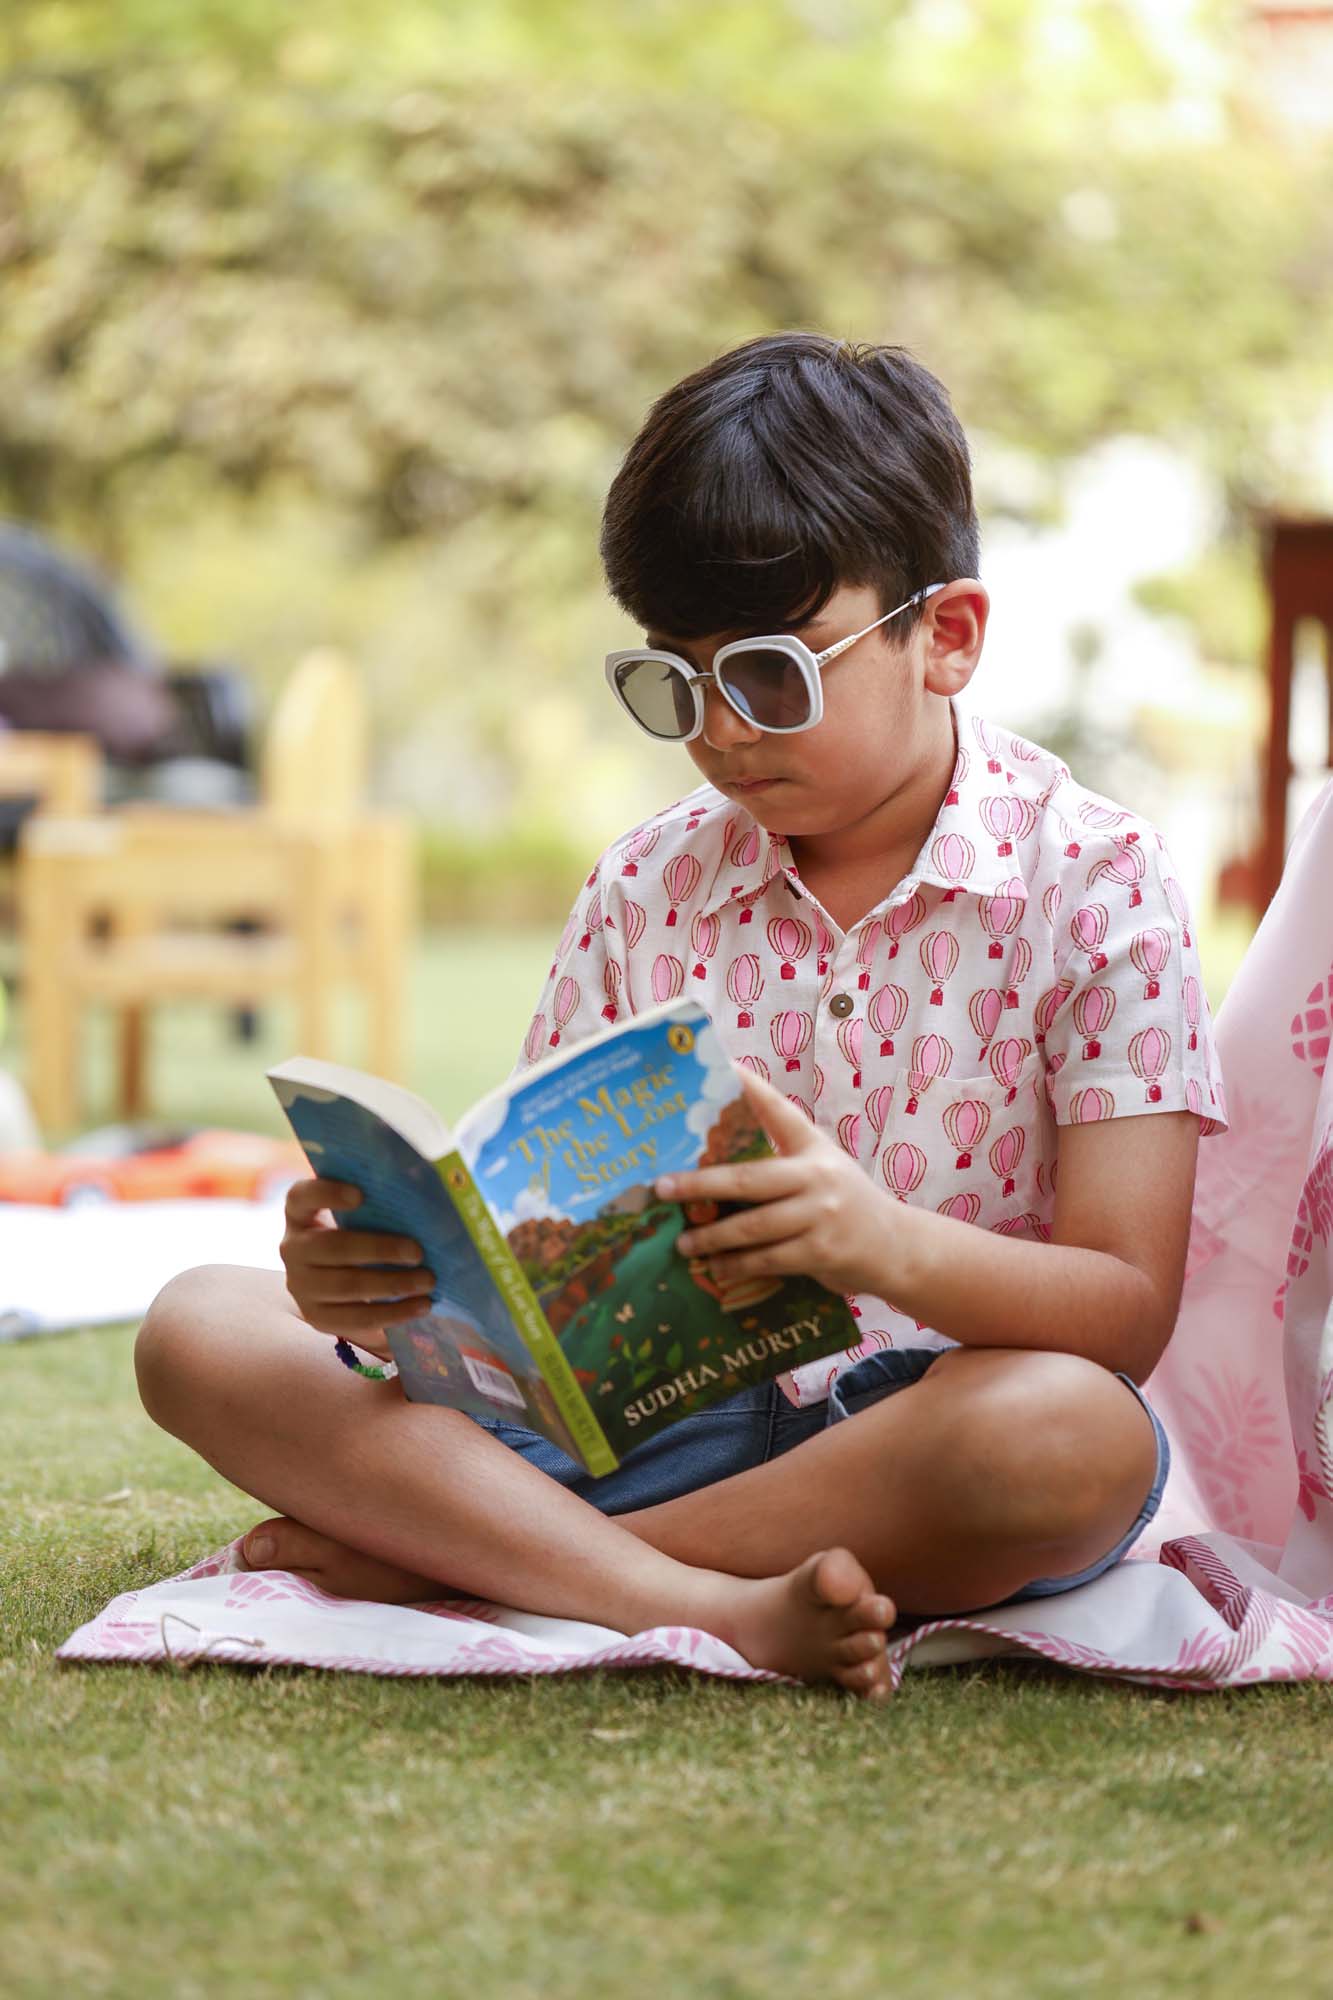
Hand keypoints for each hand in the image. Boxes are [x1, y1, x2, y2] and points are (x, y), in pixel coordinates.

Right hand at [279, 1177, 434, 1360]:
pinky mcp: (317, 1317)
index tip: (360, 1195)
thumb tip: (420, 1197)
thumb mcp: (359, 1218)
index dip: (327, 1193)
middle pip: (333, 1247)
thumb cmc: (360, 1236)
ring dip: (392, 1284)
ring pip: (347, 1286)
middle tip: (418, 1252)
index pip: (301, 1197)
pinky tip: (421, 1305)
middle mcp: (292, 1249)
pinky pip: (357, 1318)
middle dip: (379, 1249)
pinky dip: (393, 1313)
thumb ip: (377, 1206)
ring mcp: (300, 1286)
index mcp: (300, 1214)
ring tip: (427, 1281)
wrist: (346, 1287)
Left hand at [656, 1069, 905, 1298]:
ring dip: (712, 1237)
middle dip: (700, 1184)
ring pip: (753, 1226)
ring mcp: (821, 1215)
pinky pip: (768, 1259)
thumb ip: (781, 1155)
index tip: (722, 1067)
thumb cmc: (845, 1201)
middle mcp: (817, 1176)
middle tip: (662, 1188)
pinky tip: (715, 1268)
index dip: (751, 1089)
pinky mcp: (822, 1251)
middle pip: (748, 1179)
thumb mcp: (821, 1165)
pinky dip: (737, 1265)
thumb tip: (715, 1156)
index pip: (779, 1111)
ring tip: (683, 1243)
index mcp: (813, 1147)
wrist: (896, 1245)